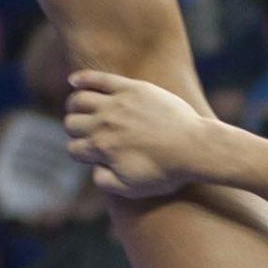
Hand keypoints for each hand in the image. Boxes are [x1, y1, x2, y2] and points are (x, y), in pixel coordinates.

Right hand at [65, 72, 219, 199]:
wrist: (196, 147)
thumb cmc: (167, 171)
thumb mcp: (133, 189)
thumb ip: (106, 181)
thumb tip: (93, 168)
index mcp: (102, 148)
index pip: (74, 149)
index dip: (82, 154)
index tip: (94, 155)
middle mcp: (104, 124)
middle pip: (72, 123)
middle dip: (77, 131)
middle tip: (90, 134)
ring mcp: (117, 103)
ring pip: (79, 100)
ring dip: (75, 107)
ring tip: (83, 111)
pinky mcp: (131, 88)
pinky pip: (98, 78)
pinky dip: (82, 79)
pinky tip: (74, 81)